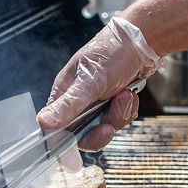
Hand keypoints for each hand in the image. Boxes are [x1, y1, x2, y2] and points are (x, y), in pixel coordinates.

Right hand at [37, 17, 162, 150]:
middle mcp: (78, 101)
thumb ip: (69, 105)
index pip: (57, 128)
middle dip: (102, 127)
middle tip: (110, 121)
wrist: (143, 42)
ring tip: (125, 95)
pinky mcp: (112, 104)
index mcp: (64, 94)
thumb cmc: (112, 53)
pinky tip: (130, 94)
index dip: (69, 140)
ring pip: (104, 127)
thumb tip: (44, 123)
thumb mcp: (89, 81)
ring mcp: (96, 104)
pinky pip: (118, 120)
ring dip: (118, 115)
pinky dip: (127, 110)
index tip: (82, 145)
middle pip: (84, 133)